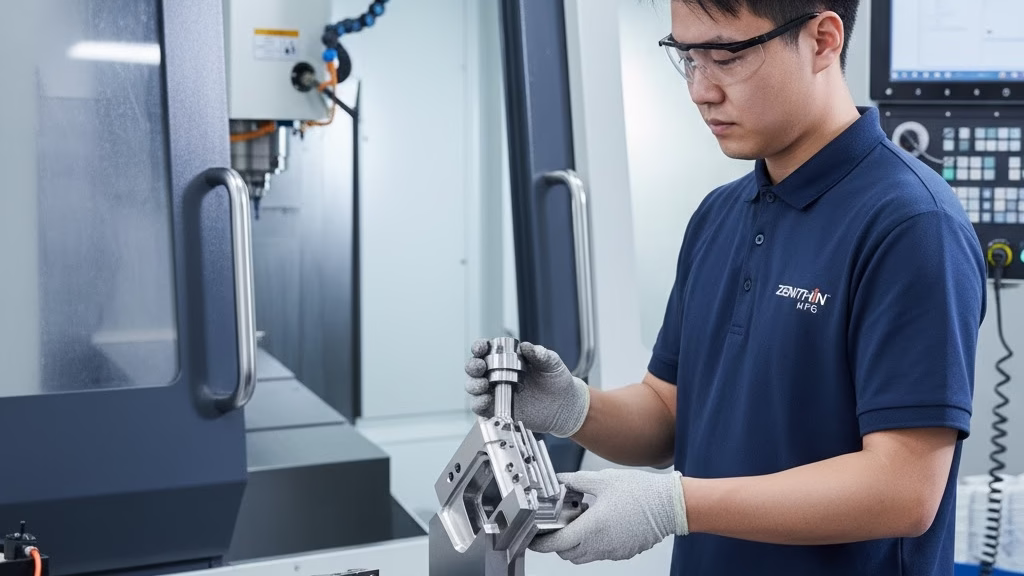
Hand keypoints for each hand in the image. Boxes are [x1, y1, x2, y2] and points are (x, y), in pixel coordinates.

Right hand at [464, 340, 589, 436]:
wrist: (565, 405)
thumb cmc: (556, 381)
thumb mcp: (551, 363)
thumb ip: (540, 354)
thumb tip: (526, 347)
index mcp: (507, 359)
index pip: (486, 350)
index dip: (479, 347)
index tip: (481, 348)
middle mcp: (498, 374)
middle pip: (474, 368)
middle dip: (473, 366)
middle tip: (480, 367)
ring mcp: (496, 392)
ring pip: (474, 387)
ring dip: (473, 385)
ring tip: (483, 385)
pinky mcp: (498, 409)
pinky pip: (481, 407)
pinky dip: (478, 403)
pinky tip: (486, 400)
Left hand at [530, 469, 687, 563]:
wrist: (670, 505)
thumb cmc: (641, 493)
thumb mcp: (603, 480)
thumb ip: (577, 481)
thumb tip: (562, 480)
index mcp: (592, 528)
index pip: (558, 543)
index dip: (542, 542)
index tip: (535, 537)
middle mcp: (600, 545)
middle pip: (567, 553)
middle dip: (558, 542)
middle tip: (559, 523)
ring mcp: (613, 552)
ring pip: (583, 556)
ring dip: (575, 544)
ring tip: (581, 521)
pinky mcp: (623, 553)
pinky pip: (600, 554)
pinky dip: (593, 544)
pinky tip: (599, 524)